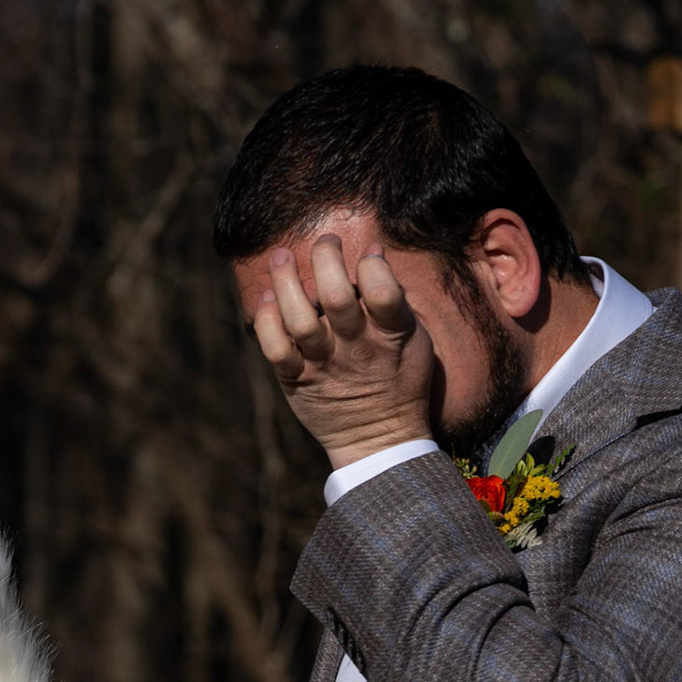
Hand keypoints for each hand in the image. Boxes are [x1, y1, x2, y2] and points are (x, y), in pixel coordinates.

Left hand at [251, 235, 434, 469]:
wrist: (378, 438)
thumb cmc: (399, 378)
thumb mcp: (414, 339)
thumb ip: (394, 298)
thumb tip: (373, 251)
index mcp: (393, 336)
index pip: (382, 291)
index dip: (371, 265)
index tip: (367, 255)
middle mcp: (356, 349)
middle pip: (336, 296)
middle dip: (325, 258)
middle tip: (326, 242)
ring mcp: (324, 365)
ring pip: (299, 319)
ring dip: (285, 281)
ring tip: (281, 257)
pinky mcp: (297, 380)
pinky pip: (275, 348)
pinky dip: (266, 320)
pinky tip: (267, 299)